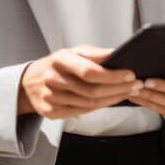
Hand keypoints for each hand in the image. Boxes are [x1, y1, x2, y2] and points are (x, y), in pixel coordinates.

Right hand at [17, 44, 140, 119]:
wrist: (28, 83)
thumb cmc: (56, 65)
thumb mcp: (73, 52)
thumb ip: (95, 54)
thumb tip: (116, 53)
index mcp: (60, 60)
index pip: (89, 71)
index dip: (112, 75)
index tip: (130, 74)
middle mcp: (53, 79)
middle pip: (92, 90)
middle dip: (119, 88)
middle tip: (136, 85)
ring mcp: (51, 98)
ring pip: (89, 104)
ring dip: (113, 98)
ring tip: (129, 92)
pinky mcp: (51, 112)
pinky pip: (82, 112)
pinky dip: (100, 106)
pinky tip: (112, 100)